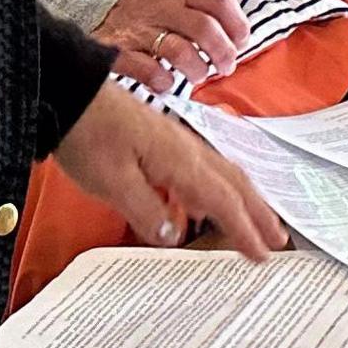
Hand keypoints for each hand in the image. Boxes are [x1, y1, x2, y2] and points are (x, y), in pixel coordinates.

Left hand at [52, 79, 288, 257]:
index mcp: (179, 160)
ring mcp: (177, 142)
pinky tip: (207, 200)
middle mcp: (187, 149)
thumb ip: (146, 211)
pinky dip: (220, 187)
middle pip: (235, 183)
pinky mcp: (163, 140)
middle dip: (259, 212)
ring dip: (246, 198)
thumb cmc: (87, 136)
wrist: (69, 93)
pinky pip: (204, 167)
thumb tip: (175, 237)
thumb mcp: (110, 182)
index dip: (244, 229)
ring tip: (259, 220)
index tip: (261, 254)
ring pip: (224, 173)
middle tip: (278, 239)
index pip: (222, 200)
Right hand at [96, 0, 244, 90]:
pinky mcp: (120, 51)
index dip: (238, 25)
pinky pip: (148, 71)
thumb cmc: (150, 12)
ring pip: (179, 51)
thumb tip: (240, 39)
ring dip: (197, 70)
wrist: (98, 11)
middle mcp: (161, 6)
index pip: (220, 1)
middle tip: (225, 67)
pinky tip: (167, 83)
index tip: (241, 43)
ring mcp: (140, 29)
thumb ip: (205, 11)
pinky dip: (163, 82)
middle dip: (223, 53)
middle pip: (205, 29)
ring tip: (198, 76)